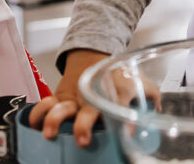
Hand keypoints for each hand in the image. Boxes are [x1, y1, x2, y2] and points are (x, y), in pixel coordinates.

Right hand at [29, 50, 161, 147]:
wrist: (91, 55)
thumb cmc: (115, 76)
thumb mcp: (136, 81)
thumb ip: (150, 94)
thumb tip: (159, 109)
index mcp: (113, 92)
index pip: (122, 104)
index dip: (126, 119)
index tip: (128, 133)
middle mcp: (91, 96)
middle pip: (86, 111)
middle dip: (83, 125)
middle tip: (83, 139)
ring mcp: (72, 98)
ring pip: (58, 108)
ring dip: (53, 120)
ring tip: (49, 134)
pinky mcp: (56, 99)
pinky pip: (41, 106)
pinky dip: (36, 115)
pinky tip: (34, 125)